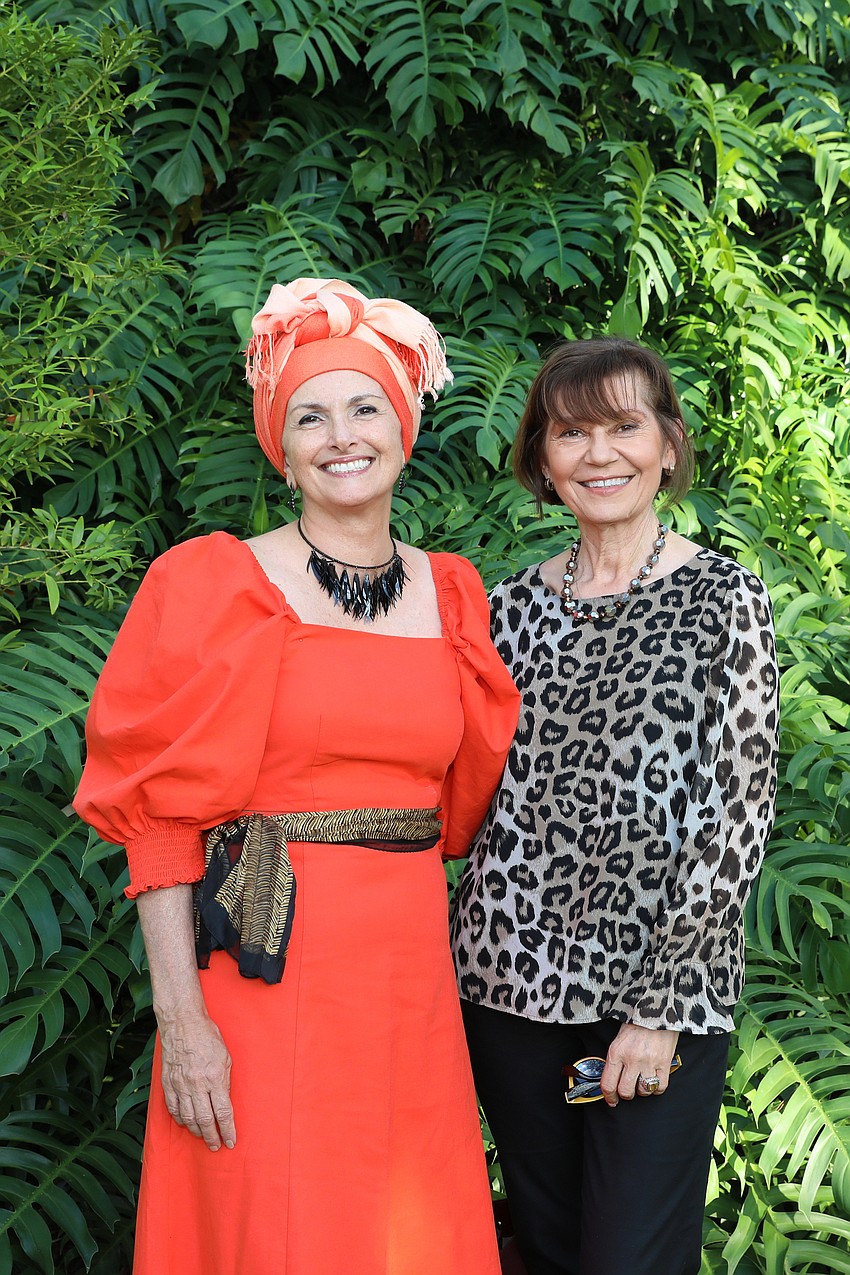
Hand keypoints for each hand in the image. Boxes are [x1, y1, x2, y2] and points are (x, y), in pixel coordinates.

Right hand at [158, 1011, 235, 1150]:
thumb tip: (224, 1102)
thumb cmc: (208, 1036)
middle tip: (216, 1146)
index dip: (228, 1130)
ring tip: (203, 1137)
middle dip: (212, 1136)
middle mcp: (197, 1084)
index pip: (223, 1112)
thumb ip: (225, 1081)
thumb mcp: (226, 1057)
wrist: (182, 1023)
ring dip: (196, 1131)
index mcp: (214, 1077)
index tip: (231, 1141)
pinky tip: (186, 1123)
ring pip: (188, 1117)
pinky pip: (173, 1108)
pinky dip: (180, 1119)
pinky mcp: (168, 1083)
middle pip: (205, 1119)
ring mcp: (180, 1084)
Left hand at [600, 1023, 678, 1106]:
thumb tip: (612, 1079)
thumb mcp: (619, 1039)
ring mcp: (649, 1062)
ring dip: (642, 1090)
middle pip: (626, 1092)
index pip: (608, 1084)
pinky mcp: (665, 1063)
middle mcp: (631, 1059)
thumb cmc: (637, 1022)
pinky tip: (654, 1080)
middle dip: (626, 1094)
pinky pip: (660, 1087)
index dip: (609, 1097)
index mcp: (617, 1052)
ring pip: (643, 1091)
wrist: (656, 1010)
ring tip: (642, 1080)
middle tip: (628, 1090)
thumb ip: (615, 1059)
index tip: (612, 1100)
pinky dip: (657, 1088)